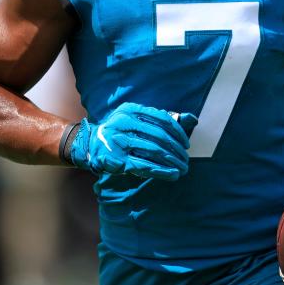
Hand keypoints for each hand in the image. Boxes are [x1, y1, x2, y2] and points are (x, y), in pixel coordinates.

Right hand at [68, 103, 197, 180]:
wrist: (90, 144)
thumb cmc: (120, 131)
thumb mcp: (137, 118)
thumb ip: (162, 119)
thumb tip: (193, 119)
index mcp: (131, 110)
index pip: (162, 119)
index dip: (178, 132)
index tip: (186, 144)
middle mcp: (124, 123)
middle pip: (160, 136)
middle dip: (177, 150)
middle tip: (186, 159)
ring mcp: (120, 141)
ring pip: (154, 151)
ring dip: (172, 161)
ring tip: (182, 168)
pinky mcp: (118, 160)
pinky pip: (145, 165)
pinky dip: (161, 170)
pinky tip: (173, 174)